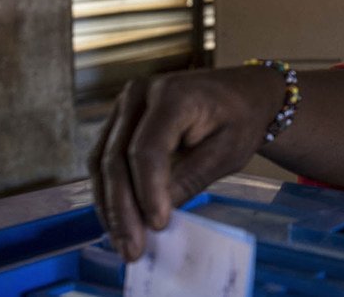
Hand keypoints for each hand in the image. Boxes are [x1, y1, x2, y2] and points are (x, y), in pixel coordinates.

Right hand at [86, 66, 283, 260]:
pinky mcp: (119, 121)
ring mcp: (124, 106)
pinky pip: (104, 160)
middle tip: (131, 249)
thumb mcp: (227, 152)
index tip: (157, 225)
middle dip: (122, 209)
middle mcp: (139, 94)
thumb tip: (154, 219)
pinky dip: (110, 192)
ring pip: (101, 162)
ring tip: (123, 242)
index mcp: (173, 95)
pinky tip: (118, 221)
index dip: (148, 191)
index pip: (147, 149)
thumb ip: (189, 180)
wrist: (242, 94)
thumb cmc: (240, 119)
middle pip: (116, 158)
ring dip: (109, 206)